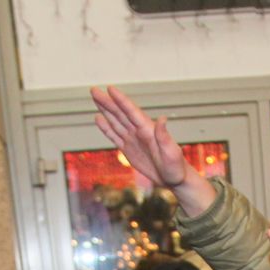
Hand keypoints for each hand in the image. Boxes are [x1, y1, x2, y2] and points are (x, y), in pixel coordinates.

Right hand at [90, 86, 215, 217]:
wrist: (174, 179)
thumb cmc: (176, 166)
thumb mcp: (171, 152)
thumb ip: (164, 136)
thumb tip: (162, 119)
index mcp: (148, 130)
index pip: (131, 112)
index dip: (121, 100)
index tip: (110, 89)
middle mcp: (139, 132)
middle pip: (120, 113)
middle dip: (107, 101)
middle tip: (94, 90)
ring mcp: (133, 140)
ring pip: (116, 121)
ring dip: (105, 110)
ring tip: (95, 98)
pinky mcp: (128, 149)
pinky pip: (115, 136)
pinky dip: (106, 127)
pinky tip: (99, 119)